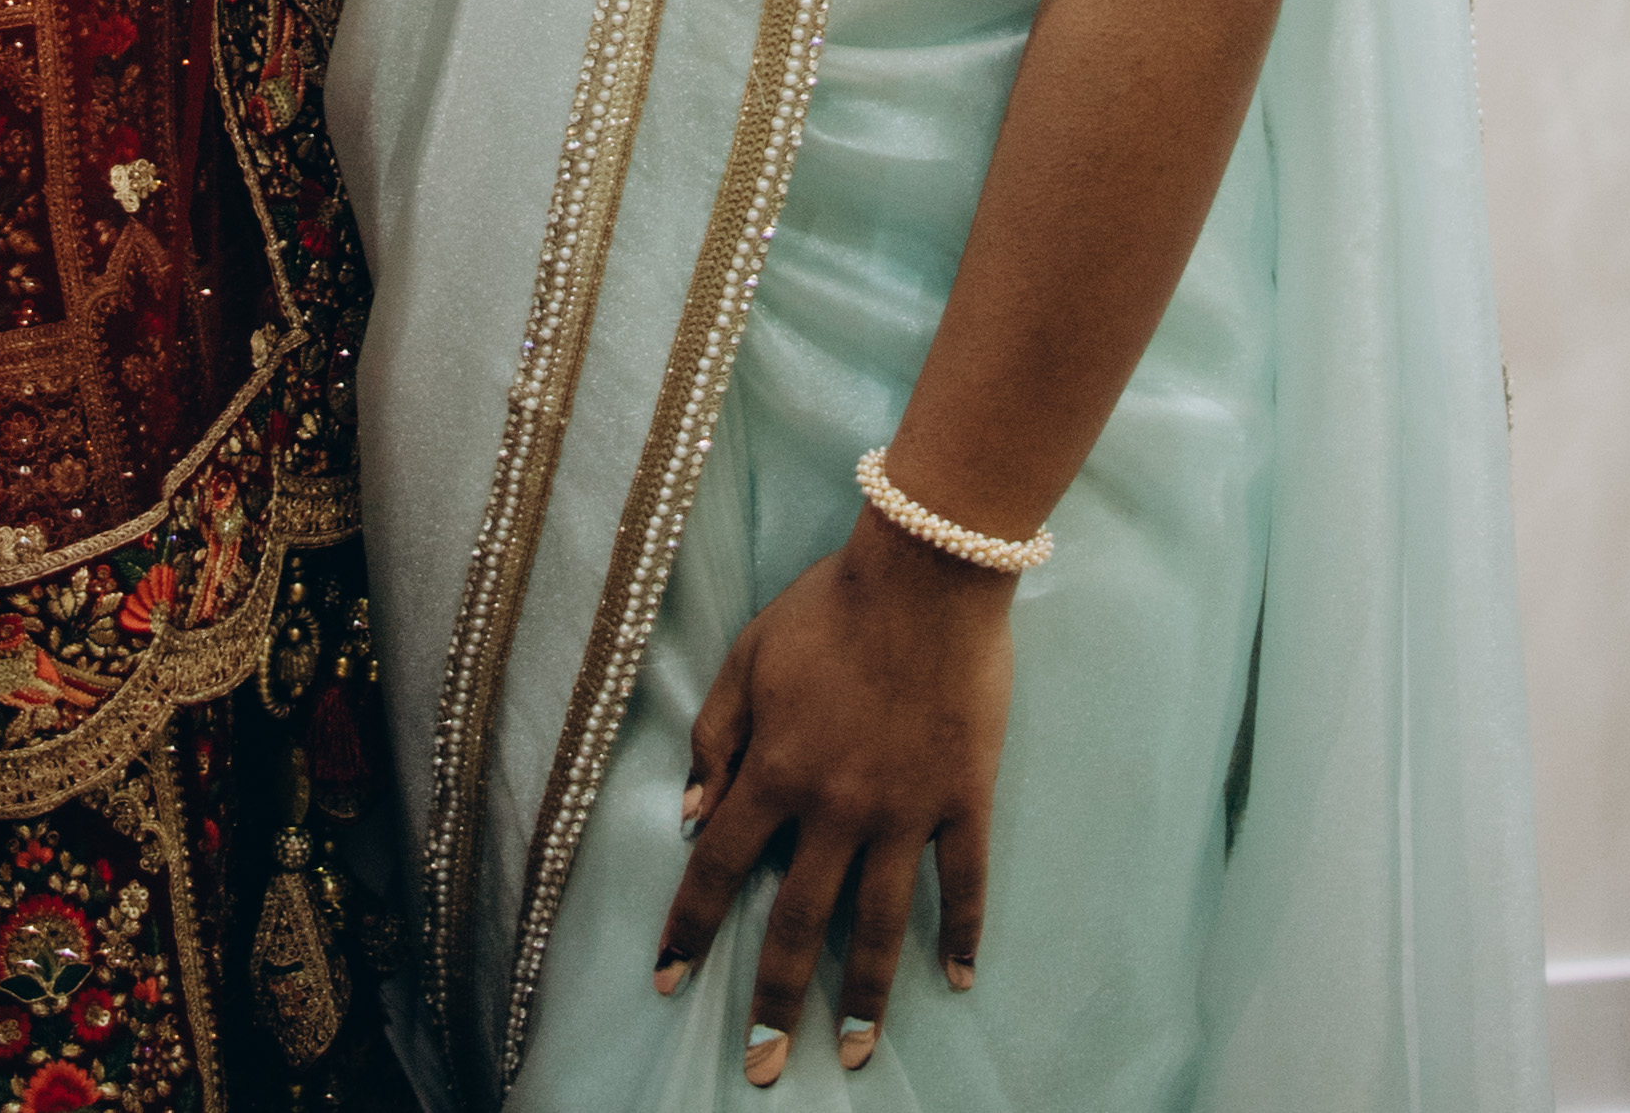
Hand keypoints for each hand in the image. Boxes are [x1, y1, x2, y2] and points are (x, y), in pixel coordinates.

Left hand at [653, 513, 1013, 1080]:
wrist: (927, 567)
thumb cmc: (831, 605)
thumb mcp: (750, 655)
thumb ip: (714, 735)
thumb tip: (689, 817)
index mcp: (777, 769)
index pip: (717, 868)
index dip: (689, 928)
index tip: (668, 980)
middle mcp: (835, 806)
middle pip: (798, 923)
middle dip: (775, 1002)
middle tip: (763, 1070)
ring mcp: (903, 810)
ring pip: (879, 926)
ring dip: (866, 1000)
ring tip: (856, 1056)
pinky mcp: (961, 799)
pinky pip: (961, 884)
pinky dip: (960, 935)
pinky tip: (958, 981)